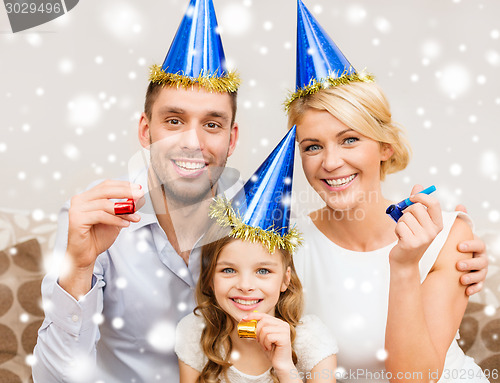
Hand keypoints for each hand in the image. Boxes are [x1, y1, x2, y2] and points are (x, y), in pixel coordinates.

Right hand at [60, 180, 143, 297]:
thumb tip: (138, 198)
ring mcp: (76, 209)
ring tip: (136, 217)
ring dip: (124, 210)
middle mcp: (79, 199)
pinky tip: (126, 224)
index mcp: (87, 196)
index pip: (106, 185)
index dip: (123, 185)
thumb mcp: (115, 220)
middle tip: (140, 195)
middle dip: (125, 192)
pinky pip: (101, 216)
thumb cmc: (98, 237)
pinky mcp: (76, 219)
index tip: (138, 188)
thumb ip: (124, 209)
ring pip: (105, 204)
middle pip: (105, 190)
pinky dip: (116, 220)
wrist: (85, 256)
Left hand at [242, 312, 293, 373]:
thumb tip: (246, 322)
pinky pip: (268, 337)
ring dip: (262, 340)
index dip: (253, 316)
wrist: (281, 364)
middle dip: (257, 332)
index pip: (264, 315)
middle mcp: (283, 325)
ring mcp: (285, 330)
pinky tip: (270, 348)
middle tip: (259, 341)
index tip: (244, 318)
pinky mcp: (284, 337)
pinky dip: (266, 344)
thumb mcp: (262, 338)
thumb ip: (257, 330)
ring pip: (265, 330)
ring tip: (266, 346)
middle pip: (264, 321)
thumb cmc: (272, 351)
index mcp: (279, 323)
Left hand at [389, 185, 442, 267]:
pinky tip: (400, 238)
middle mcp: (433, 231)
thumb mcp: (417, 221)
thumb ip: (418, 203)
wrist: (405, 261)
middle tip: (406, 221)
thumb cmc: (410, 237)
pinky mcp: (411, 243)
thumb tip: (418, 186)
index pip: (434, 203)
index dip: (421, 196)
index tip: (411, 197)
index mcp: (438, 224)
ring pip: (405, 217)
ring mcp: (423, 238)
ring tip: (404, 232)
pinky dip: (397, 230)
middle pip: (416, 208)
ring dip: (400, 222)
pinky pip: (399, 226)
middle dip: (406, 212)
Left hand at [454, 205, 487, 295]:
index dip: (470, 245)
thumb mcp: (456, 234)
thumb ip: (458, 221)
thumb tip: (460, 205)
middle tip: (458, 265)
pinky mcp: (476, 281)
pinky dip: (474, 288)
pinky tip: (467, 290)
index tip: (459, 246)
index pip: (478, 243)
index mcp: (476, 245)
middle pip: (482, 260)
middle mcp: (481, 257)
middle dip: (471, 262)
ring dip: (472, 276)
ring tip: (461, 278)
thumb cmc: (454, 246)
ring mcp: (480, 270)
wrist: (451, 263)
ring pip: (481, 273)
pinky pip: (479, 286)